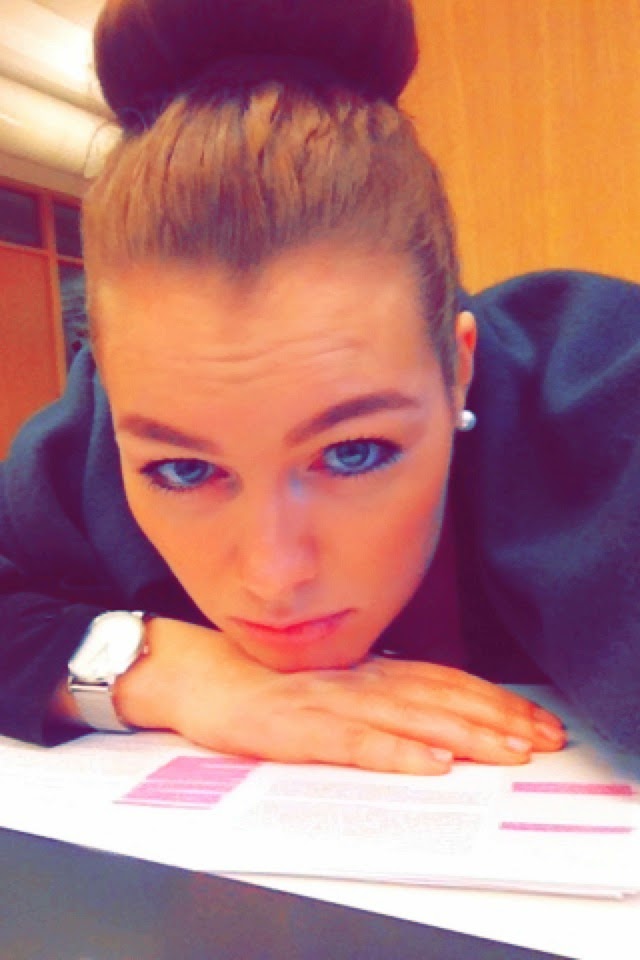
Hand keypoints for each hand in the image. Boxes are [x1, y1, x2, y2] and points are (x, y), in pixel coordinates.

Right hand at [115, 618, 566, 774]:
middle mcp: (361, 680)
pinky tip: (431, 764)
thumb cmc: (272, 683)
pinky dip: (399, 753)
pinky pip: (358, 743)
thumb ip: (379, 692)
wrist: (206, 674)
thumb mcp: (335, 682)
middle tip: (543, 739)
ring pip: (412, 718)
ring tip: (509, 751)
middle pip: (442, 697)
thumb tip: (430, 713)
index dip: (494, 700)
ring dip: (465, 735)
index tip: (535, 720)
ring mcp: (333, 702)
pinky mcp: (303, 728)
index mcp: (371, 670)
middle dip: (498, 719)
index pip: (447, 681)